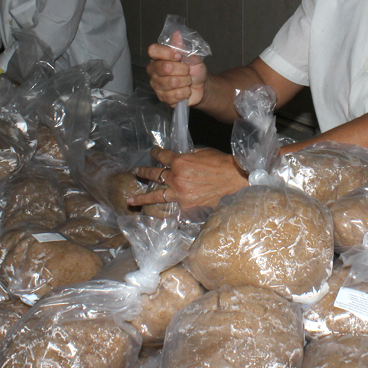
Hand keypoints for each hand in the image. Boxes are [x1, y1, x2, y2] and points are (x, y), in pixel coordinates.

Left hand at [131, 147, 247, 209]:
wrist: (237, 182)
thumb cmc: (223, 165)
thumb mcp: (203, 153)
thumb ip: (188, 156)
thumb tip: (180, 159)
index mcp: (180, 161)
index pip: (162, 157)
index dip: (156, 154)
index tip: (152, 153)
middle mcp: (176, 178)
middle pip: (154, 175)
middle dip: (144, 173)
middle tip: (136, 172)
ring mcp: (180, 195)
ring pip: (155, 196)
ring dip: (142, 197)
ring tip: (131, 199)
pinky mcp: (186, 208)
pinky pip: (171, 209)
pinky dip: (163, 211)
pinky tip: (154, 214)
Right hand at [146, 42, 207, 106]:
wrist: (201, 85)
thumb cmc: (193, 69)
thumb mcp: (192, 56)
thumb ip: (182, 47)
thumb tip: (176, 33)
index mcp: (157, 57)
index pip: (153, 50)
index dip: (167, 53)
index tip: (179, 56)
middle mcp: (153, 70)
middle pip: (166, 67)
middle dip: (183, 70)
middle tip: (187, 71)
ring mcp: (156, 85)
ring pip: (172, 82)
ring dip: (186, 82)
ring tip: (187, 81)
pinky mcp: (162, 98)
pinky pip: (175, 94)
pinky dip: (185, 92)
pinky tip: (185, 91)